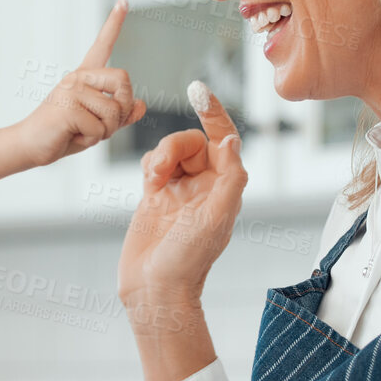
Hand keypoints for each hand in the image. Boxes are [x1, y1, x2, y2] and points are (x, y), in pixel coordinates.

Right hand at [12, 0, 147, 166]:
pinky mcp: (66, 106)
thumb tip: (141, 105)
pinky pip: (98, 128)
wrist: (31, 146)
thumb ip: (119, 115)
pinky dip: (90, 139)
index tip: (123, 1)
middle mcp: (78, 77)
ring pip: (113, 111)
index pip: (102, 45)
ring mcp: (71, 89)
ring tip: (81, 131)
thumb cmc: (62, 134)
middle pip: (124, 80)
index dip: (114, 23)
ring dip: (104, 131)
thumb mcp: (97, 125)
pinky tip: (71, 135)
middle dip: (122, 108)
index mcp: (85, 77)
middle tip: (104, 124)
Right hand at [117, 84, 246, 316]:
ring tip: (153, 179)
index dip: (214, 112)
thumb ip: (229, 176)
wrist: (154, 289)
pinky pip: (155, 163)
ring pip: (172, 150)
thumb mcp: (216, 217)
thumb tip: (231, 139)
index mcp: (226, 188)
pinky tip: (148, 182)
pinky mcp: (156, 196)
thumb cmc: (188, 260)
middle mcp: (206, 186)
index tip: (197, 90)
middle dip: (176, 146)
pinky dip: (150, 164)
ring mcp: (180, 190)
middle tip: (162, 168)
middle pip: (194, 142)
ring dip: (161, 155)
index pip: (224, 139)